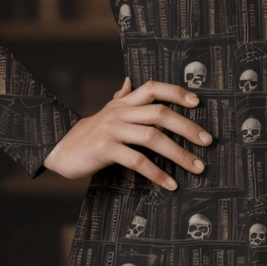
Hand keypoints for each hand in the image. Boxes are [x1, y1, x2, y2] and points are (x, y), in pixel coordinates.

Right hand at [42, 76, 212, 186]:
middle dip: (187, 127)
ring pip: (153, 137)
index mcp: (124, 102)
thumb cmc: (90, 132)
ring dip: (179, 154)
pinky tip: (170, 183)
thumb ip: (121, 97)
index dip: (176, 91)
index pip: (153, 88)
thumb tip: (129, 81)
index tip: (198, 102)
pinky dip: (157, 173)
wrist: (59, 148)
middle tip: (207, 141)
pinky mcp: (105, 149)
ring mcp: (113, 130)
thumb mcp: (106, 112)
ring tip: (197, 167)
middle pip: (160, 113)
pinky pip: (137, 160)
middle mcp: (121, 112)